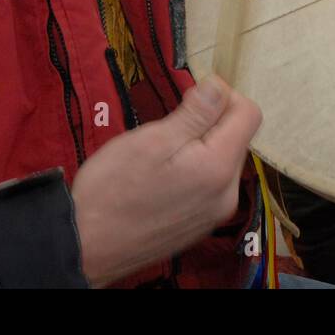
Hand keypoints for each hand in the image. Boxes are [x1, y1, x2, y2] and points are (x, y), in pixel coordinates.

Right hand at [71, 75, 261, 286]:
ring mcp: (215, 213)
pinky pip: (210, 184)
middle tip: (168, 129)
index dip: (224, 96)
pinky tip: (162, 177)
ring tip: (161, 154)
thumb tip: (220, 86)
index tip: (191, 98)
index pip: (249, 114)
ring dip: (200, 146)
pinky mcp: (200, 224)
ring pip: (223, 160)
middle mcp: (227, 194)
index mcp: (219, 168)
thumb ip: (195, 113)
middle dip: (209, 123)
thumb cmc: (111, 190)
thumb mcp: (152, 140)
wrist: (85, 248)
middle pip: (237, 138)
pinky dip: (194, 170)